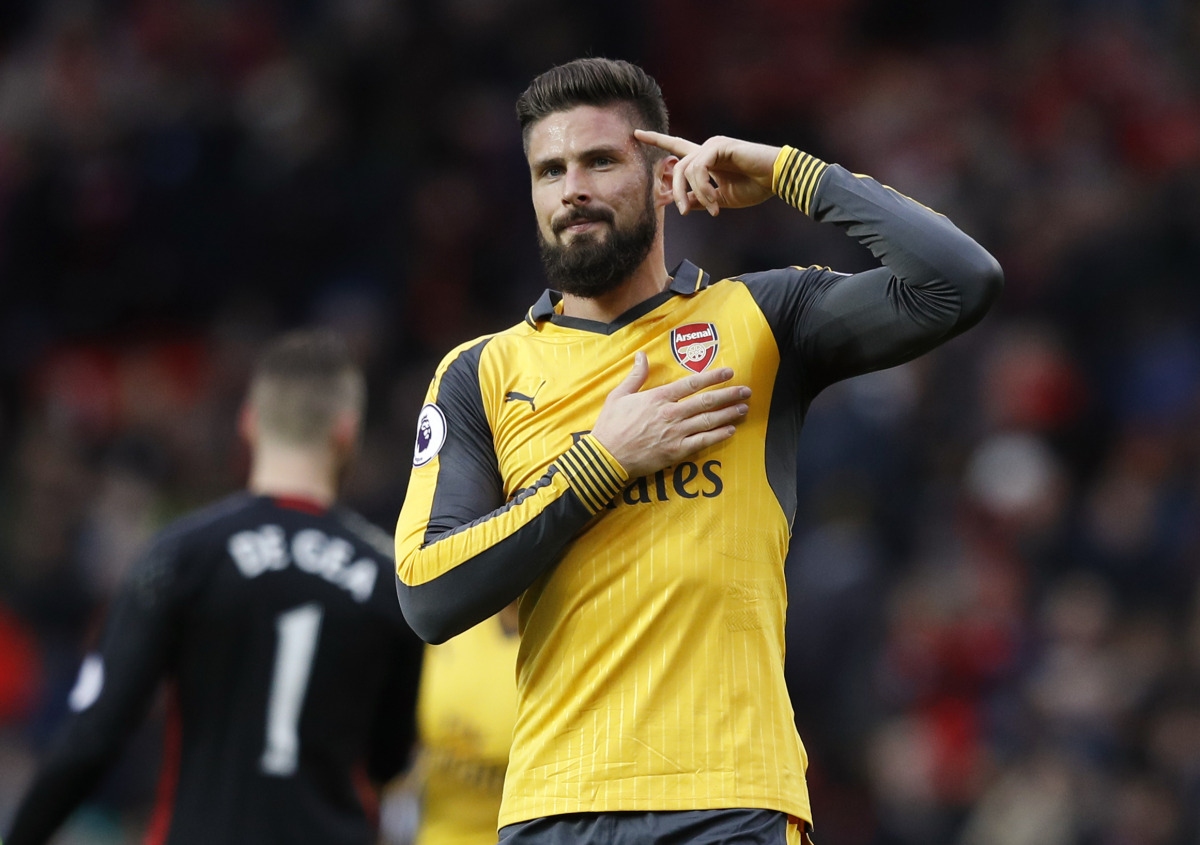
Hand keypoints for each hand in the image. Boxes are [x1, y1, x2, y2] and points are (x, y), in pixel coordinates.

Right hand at [590, 352, 750, 478]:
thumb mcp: (618, 395)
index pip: (692, 383)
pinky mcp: (676, 452)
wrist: (606, 457)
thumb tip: (641, 355)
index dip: (713, 377)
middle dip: (729, 394)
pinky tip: (730, 430)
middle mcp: (670, 413)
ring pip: (708, 420)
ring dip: (728, 414)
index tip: (729, 373)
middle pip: (706, 401)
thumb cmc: (610, 425)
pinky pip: (703, 442)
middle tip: (746, 391)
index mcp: (658, 398)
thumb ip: (635, 376)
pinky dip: (718, 435)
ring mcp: (675, 433)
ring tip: (744, 408)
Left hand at [635, 129, 779, 216]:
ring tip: (712, 208)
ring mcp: (712, 145)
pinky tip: (716, 199)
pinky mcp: (719, 145)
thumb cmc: (754, 188)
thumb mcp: (719, 199)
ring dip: (696, 195)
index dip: (656, 140)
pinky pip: (699, 168)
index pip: (675, 148)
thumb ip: (698, 199)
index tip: (636, 133)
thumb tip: (679, 205)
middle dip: (674, 192)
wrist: (776, 180)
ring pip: (685, 170)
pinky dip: (704, 188)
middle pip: (675, 168)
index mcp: (705, 159)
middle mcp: (706, 149)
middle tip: (683, 213)